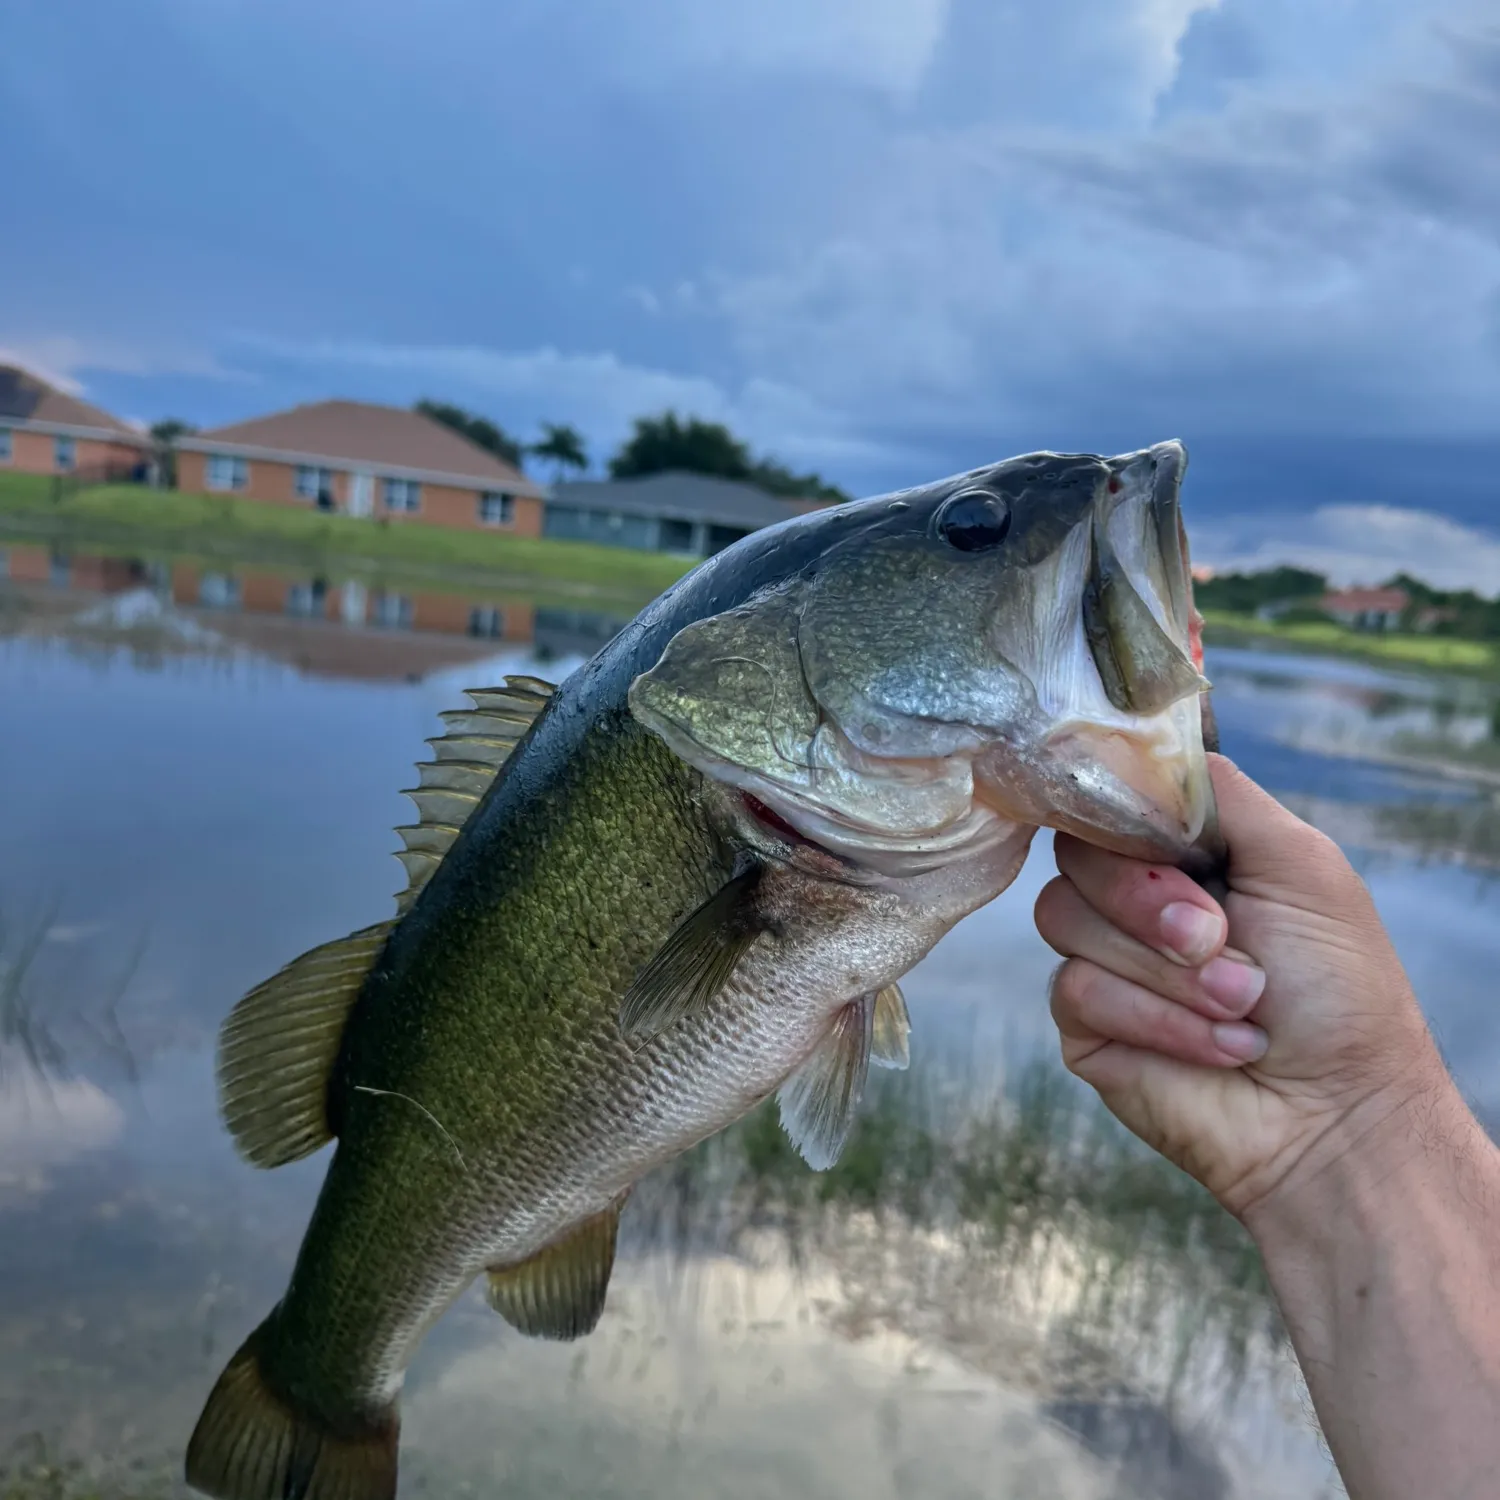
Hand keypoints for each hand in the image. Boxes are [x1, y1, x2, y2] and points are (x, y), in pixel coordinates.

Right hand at [1035, 754, 1454, 1222]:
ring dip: (1166, 972)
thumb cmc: (1339, 991)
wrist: (1337, 1113)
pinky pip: (1074, 988)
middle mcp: (1134, 898)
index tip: (1169, 851)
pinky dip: (1156, 1019)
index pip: (1108, 799)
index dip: (1125, 819)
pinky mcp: (1084, 1024)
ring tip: (1241, 1006)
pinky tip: (1218, 1046)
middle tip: (1219, 941)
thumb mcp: (1301, 863)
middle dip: (1153, 903)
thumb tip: (1136, 748)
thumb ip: (1219, 794)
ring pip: (1064, 919)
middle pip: (1076, 854)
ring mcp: (1103, 959)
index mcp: (1182, 852)